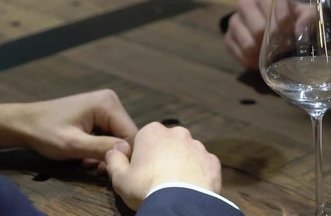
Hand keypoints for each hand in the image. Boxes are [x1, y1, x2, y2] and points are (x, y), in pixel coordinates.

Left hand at [0, 89, 136, 161]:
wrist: (24, 123)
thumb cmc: (45, 132)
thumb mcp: (72, 144)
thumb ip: (101, 147)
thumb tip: (128, 151)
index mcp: (108, 104)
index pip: (131, 133)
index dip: (123, 155)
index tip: (107, 169)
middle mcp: (111, 100)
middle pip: (125, 135)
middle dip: (113, 154)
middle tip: (95, 168)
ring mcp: (106, 105)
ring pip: (118, 136)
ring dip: (106, 152)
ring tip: (87, 162)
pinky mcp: (100, 112)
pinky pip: (110, 133)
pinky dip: (101, 147)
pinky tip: (87, 154)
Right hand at [106, 122, 221, 209]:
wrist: (180, 203)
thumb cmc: (146, 188)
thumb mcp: (120, 178)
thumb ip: (114, 161)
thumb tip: (113, 151)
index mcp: (153, 132)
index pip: (144, 138)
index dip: (141, 155)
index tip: (140, 171)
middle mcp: (178, 133)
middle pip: (168, 143)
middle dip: (164, 156)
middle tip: (158, 178)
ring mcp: (198, 146)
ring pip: (187, 153)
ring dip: (182, 164)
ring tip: (176, 185)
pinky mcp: (213, 161)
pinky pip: (203, 165)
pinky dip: (198, 174)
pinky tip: (191, 188)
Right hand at [224, 0, 315, 68]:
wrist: (275, 25)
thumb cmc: (293, 17)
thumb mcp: (306, 14)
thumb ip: (307, 19)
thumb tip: (299, 31)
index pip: (272, 7)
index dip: (285, 24)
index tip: (292, 33)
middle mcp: (246, 3)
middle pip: (259, 29)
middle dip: (274, 42)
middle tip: (284, 47)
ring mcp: (235, 20)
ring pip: (248, 44)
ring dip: (263, 54)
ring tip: (272, 55)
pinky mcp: (228, 37)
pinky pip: (238, 54)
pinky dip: (251, 61)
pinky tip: (260, 60)